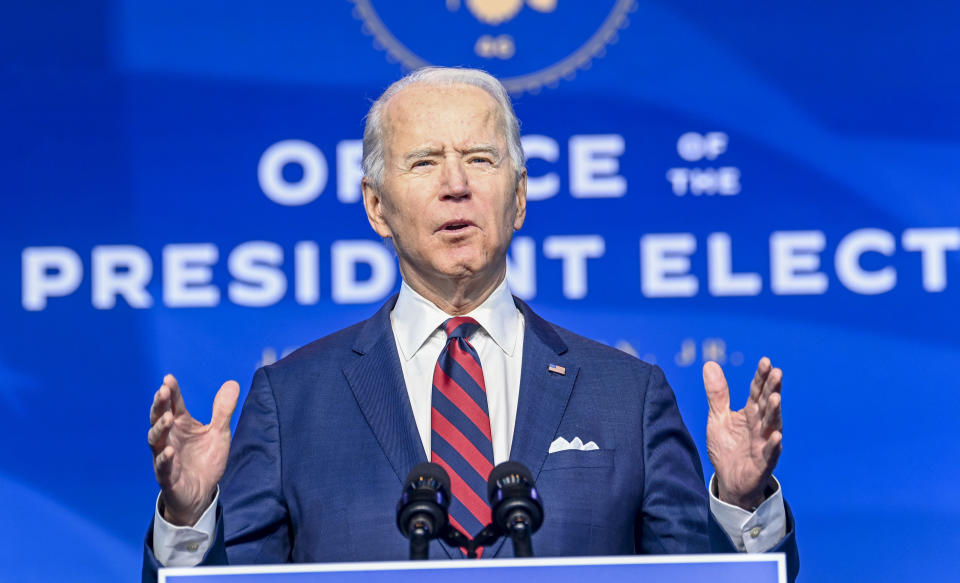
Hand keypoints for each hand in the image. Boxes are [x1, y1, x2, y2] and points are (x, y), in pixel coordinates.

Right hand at [148, 374, 238, 525]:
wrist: (202, 493)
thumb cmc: (206, 460)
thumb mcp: (219, 433)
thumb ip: (223, 410)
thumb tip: (232, 383)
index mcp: (181, 425)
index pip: (173, 405)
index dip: (171, 392)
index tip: (169, 379)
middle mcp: (169, 438)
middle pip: (159, 418)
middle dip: (160, 405)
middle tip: (163, 391)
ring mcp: (165, 457)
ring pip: (156, 440)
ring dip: (160, 428)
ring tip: (168, 417)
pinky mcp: (167, 477)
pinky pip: (162, 467)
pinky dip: (164, 459)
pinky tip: (169, 451)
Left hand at [703, 357, 781, 509]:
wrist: (729, 480)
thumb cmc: (728, 447)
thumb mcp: (718, 417)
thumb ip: (717, 394)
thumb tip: (710, 363)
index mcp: (750, 413)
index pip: (756, 391)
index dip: (761, 377)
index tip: (766, 361)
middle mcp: (760, 425)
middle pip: (766, 404)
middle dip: (771, 389)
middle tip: (777, 372)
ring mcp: (764, 444)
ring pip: (772, 425)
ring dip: (774, 412)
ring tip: (775, 398)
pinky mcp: (763, 463)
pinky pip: (770, 454)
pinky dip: (773, 445)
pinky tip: (777, 436)